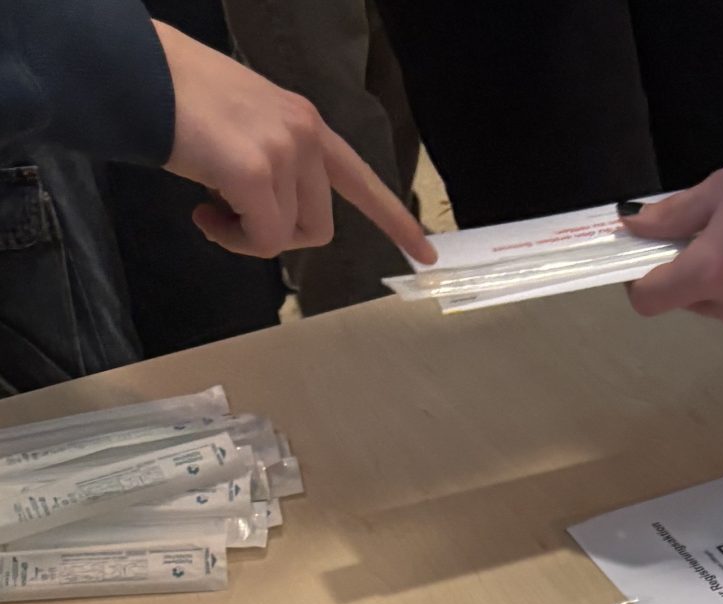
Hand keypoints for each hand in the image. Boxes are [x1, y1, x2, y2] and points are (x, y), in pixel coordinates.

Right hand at [156, 22, 435, 265]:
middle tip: (228, 216)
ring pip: (287, 237)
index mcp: (305, 124)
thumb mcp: (245, 126)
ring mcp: (283, 152)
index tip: (425, 251)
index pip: (361, 178)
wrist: (137, 73)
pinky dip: (233, 240)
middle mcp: (304, 134)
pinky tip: (202, 212)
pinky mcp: (255, 172)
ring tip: (209, 205)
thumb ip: (274, 163)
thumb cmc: (179, 101)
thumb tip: (270, 214)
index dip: (393, 219)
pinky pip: (262, 240)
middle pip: (317, 226)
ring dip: (246, 236)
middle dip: (276, 235)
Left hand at [621, 140, 722, 331]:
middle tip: (708, 234)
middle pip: (689, 303)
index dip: (639, 283)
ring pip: (722, 308)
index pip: (651, 301)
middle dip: (688, 274)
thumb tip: (633, 225)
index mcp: (709, 273)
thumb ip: (672, 216)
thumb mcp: (717, 189)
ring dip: (721, 283)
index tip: (645, 261)